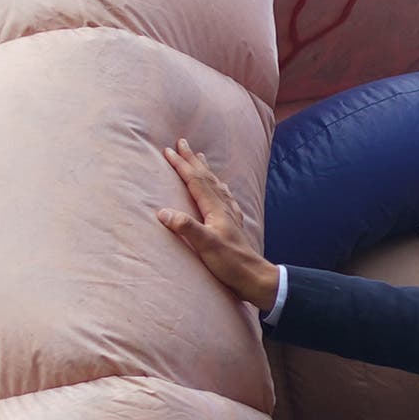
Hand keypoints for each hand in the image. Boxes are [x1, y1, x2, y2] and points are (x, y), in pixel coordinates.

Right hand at [158, 139, 280, 313]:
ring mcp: (230, 215)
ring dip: (205, 169)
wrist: (255, 277)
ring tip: (200, 156)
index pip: (195, 181)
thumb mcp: (206, 246)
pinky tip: (221, 188)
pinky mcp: (234, 224)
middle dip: (192, 159)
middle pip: (206, 177)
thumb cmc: (230, 263)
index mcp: (215, 209)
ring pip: (215, 184)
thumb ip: (186, 227)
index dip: (181, 165)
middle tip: (182, 142)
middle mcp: (224, 207)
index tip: (168, 150)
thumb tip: (163, 212)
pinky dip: (219, 186)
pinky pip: (225, 196)